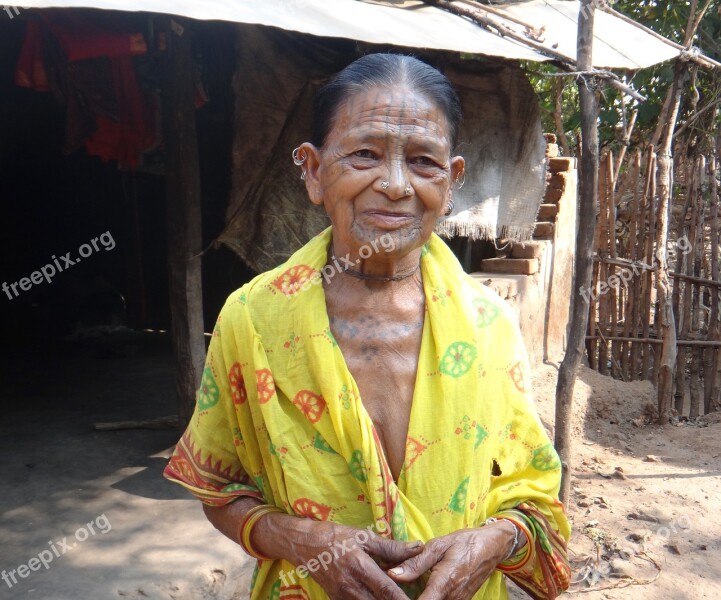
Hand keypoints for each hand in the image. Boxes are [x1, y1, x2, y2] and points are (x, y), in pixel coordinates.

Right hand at [256, 514, 424, 599]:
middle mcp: (351, 587)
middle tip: (412, 596)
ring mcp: (343, 597)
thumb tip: (418, 547)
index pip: (387, 591)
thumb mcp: (364, 537)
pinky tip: (378, 595)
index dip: (403, 599)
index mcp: (360, 567)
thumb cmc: (337, 537)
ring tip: (396, 595)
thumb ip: (392, 547)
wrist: (305, 545)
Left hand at [387, 523, 515, 599]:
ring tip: (408, 586)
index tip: (392, 595)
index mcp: (444, 583)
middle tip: (396, 588)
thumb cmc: (464, 542)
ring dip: (420, 596)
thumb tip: (392, 574)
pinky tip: (421, 588)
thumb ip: (415, 563)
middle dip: (408, 597)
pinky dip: (430, 596)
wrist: (492, 548)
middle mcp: (452, 598)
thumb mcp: (438, 546)